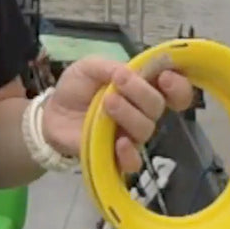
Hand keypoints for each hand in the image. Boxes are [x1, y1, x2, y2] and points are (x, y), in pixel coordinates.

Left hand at [41, 55, 193, 172]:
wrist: (51, 113)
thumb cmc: (75, 88)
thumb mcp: (89, 67)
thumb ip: (109, 66)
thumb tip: (130, 72)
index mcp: (141, 89)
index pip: (175, 91)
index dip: (178, 86)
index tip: (164, 77)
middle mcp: (142, 113)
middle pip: (158, 107)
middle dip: (141, 92)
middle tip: (119, 81)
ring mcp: (130, 135)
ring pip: (146, 128)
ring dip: (129, 112)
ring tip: (107, 102)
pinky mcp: (115, 156)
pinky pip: (133, 162)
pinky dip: (129, 153)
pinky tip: (119, 141)